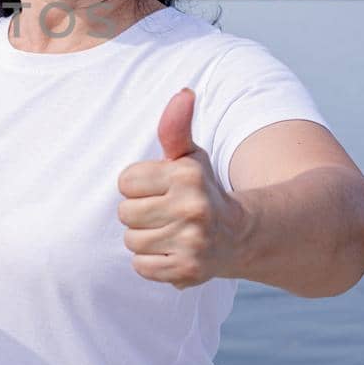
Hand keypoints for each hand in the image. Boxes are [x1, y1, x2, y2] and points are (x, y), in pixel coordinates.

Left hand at [117, 87, 245, 288]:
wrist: (238, 236)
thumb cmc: (201, 189)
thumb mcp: (190, 156)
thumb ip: (176, 127)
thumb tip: (184, 93)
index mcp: (187, 176)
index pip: (125, 181)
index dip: (138, 186)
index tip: (160, 190)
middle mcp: (192, 208)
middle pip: (124, 213)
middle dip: (139, 213)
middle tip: (165, 213)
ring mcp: (191, 242)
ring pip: (131, 241)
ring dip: (145, 239)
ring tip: (170, 233)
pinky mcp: (188, 271)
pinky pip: (141, 266)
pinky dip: (151, 262)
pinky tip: (172, 252)